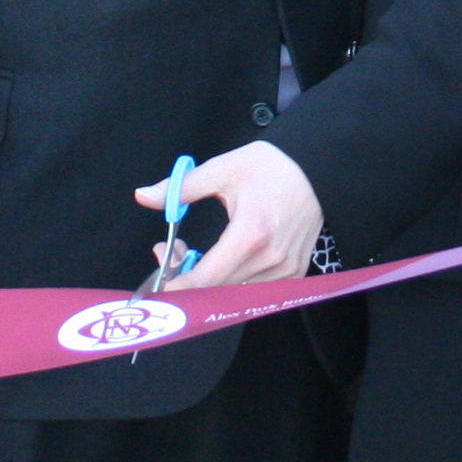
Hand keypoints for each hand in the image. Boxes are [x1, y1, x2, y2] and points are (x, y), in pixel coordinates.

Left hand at [142, 142, 317, 289]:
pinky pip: (254, 291)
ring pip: (233, 293)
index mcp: (250, 235)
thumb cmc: (272, 168)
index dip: (176, 284)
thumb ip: (181, 188)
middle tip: (173, 248)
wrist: (319, 171)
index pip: (205, 279)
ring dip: (209, 280)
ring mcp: (285, 272)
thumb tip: (143, 196)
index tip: (160, 273)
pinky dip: (232, 281)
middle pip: (215, 290)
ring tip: (195, 251)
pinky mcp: (294, 275)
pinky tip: (222, 259)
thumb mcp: (224, 168)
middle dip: (186, 276)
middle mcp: (270, 261)